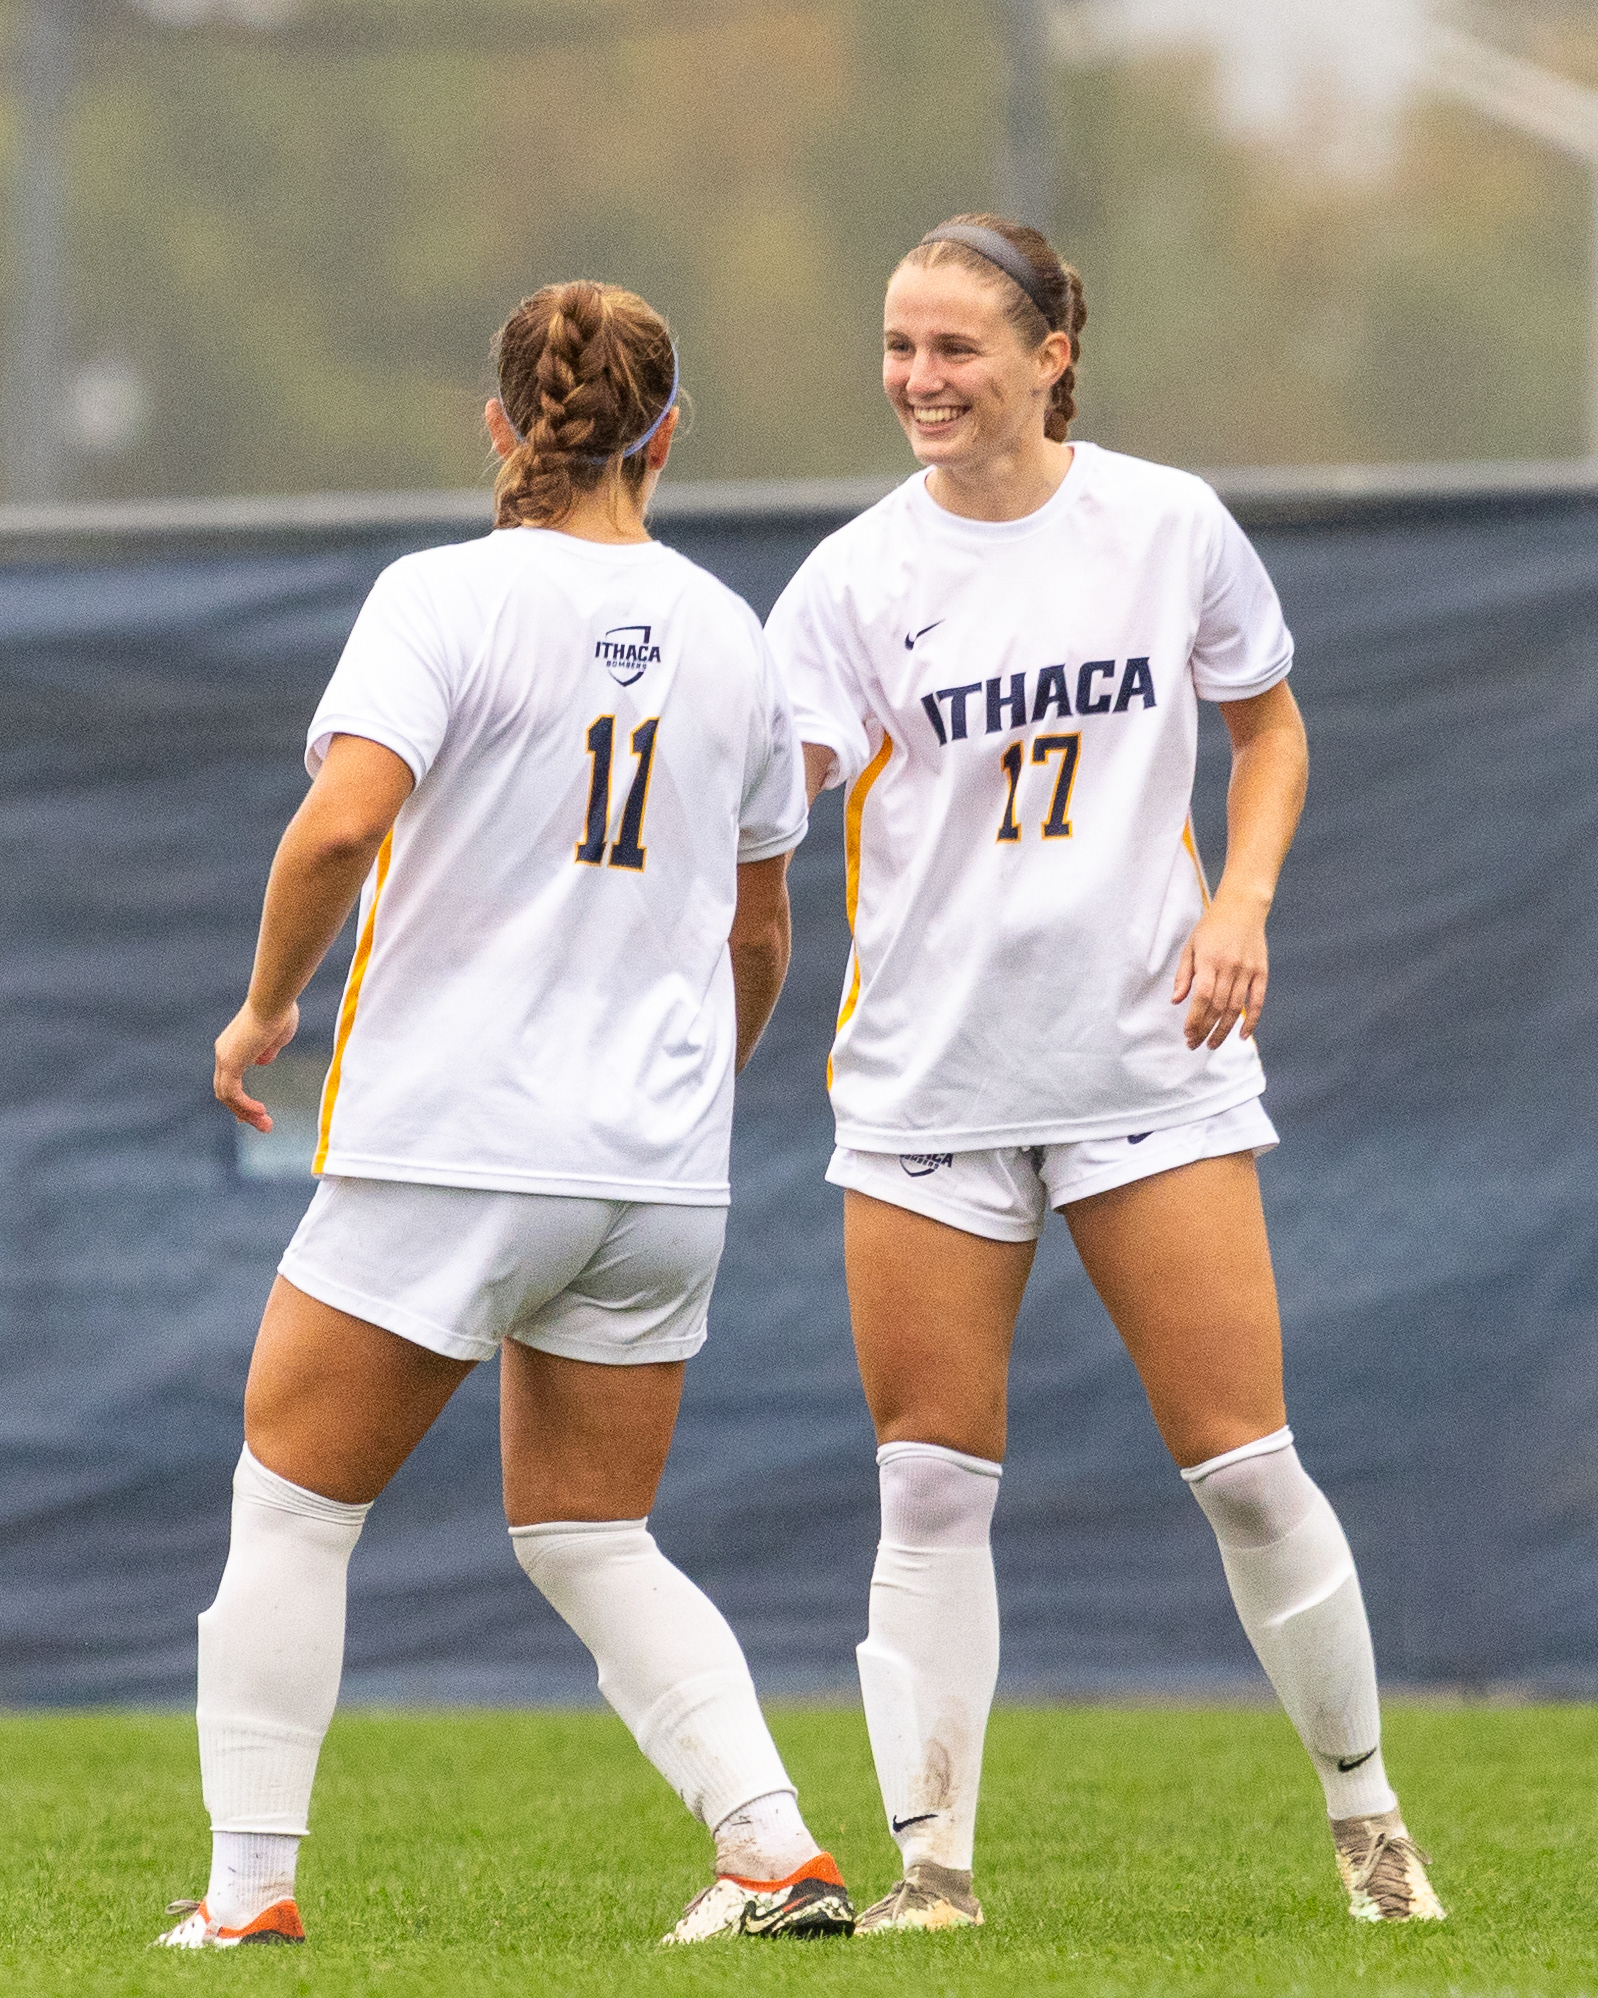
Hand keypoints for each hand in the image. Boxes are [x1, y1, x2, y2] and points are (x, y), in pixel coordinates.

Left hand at [214, 999, 299, 1130]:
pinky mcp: (231, 1063)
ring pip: (227, 1096)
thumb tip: (263, 1061)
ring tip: (265, 1125)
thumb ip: (269, 1050)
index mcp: (232, 1046)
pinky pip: (233, 1093)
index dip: (241, 1099)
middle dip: (244, 1111)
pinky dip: (245, 1106)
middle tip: (263, 1125)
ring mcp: (225, 1058)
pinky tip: (260, 1112)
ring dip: (246, 1113)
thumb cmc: (279, 1012)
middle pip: (226, 1091)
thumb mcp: (276, 1036)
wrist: (273, 1000)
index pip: (229, 1079)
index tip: (256, 1112)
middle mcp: (223, 1052)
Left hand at [1171, 893, 1268, 1050]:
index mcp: (1209, 961)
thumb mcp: (1191, 947)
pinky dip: (1251, 1021)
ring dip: (1224, 1030)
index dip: (1195, 1020)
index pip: (1202, 998)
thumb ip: (1183, 975)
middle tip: (1195, 1045)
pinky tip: (1242, 1036)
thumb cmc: (1212, 927)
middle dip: (1205, 1029)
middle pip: (1218, 1007)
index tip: (1188, 1035)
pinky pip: (1258, 1001)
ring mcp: (1248, 970)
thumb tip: (1176, 1001)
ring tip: (1212, 1044)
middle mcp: (1230, 967)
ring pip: (1235, 1008)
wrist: (1242, 907)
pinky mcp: (1261, 972)